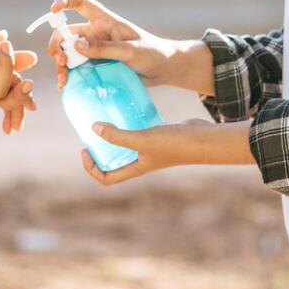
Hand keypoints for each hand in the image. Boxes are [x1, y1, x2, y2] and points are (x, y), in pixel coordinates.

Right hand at [45, 0, 213, 94]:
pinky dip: (68, 75)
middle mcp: (95, 33)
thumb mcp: (131, 50)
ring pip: (68, 53)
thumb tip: (76, 45)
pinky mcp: (96, 66)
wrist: (164, 69)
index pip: (80, 3)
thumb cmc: (153, 53)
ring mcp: (94, 50)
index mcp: (105, 21)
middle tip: (61, 61)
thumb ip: (104, 48)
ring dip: (61, 63)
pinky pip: (76, 69)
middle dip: (58, 44)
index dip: (64, 1)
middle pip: (67, 33)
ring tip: (63, 79)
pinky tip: (66, 85)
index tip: (53, 10)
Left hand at [80, 119, 253, 185]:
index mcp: (135, 168)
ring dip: (112, 136)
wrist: (202, 139)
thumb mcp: (142, 139)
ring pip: (124, 146)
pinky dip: (128, 124)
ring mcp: (149, 149)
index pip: (107, 178)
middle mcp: (140, 161)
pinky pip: (136, 132)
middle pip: (112, 162)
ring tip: (104, 118)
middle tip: (90, 131)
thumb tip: (93, 128)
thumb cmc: (174, 144)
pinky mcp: (157, 136)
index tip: (85, 149)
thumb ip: (118, 135)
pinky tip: (125, 109)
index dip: (91, 168)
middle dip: (99, 150)